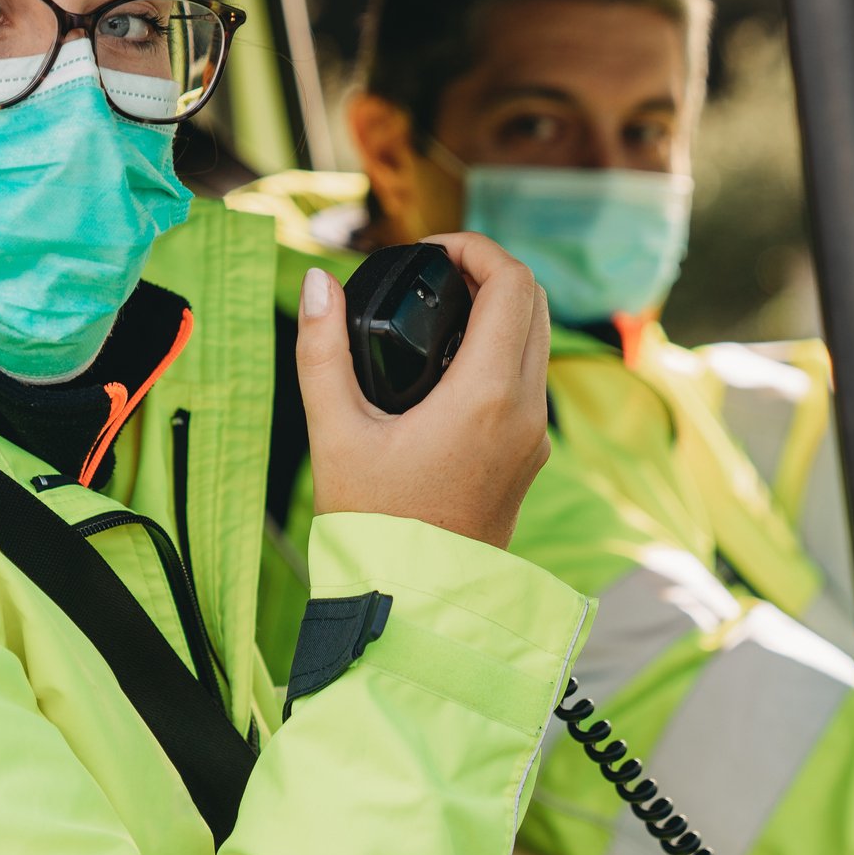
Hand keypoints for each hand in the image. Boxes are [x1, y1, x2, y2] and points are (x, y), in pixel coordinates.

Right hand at [294, 232, 551, 548]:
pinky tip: (445, 363)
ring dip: (498, 307)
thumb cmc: (371, 525)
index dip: (473, 248)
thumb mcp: (334, 432)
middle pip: (533, 301)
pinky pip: (528, 378)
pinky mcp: (529, 456)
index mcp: (484, 396)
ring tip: (435, 311)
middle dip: (487, 270)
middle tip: (431, 272)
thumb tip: (316, 282)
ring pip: (537, 339)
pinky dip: (499, 348)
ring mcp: (533, 436)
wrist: (413, 605)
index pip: (511, 284)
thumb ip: (321, 350)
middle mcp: (524, 411)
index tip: (427, 253)